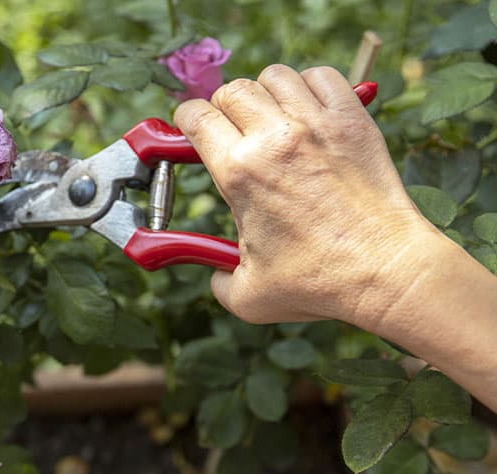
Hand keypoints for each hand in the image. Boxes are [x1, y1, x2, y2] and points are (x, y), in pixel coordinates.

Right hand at [174, 65, 437, 325]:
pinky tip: (308, 109)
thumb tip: (214, 271)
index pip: (196, 117)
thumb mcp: (247, 296)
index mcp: (239, 174)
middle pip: (232, 91)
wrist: (386, 271)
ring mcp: (316, 125)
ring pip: (275, 77)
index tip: (192, 130)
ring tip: (271, 117)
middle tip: (232, 130)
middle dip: (223, 108)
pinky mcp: (352, 121)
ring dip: (265, 93)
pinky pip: (322, 77)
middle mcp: (274, 140)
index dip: (186, 121)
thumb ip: (217, 279)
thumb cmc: (319, 284)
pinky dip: (309, 85)